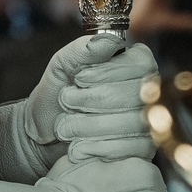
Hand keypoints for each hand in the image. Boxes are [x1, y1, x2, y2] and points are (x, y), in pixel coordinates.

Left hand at [0, 33, 157, 183]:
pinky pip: (129, 149)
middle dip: (92, 100)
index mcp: (135, 66)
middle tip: (67, 102)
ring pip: (131, 124)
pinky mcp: (141, 151)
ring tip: (66, 125)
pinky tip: (78, 145)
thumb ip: (82, 49)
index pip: (140, 64)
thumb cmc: (55, 95)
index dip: (107, 73)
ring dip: (89, 125)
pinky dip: (96, 147)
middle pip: (134, 96)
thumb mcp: (62, 65)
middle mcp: (148, 93)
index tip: (79, 79)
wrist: (42, 135)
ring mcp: (148, 123)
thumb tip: (108, 40)